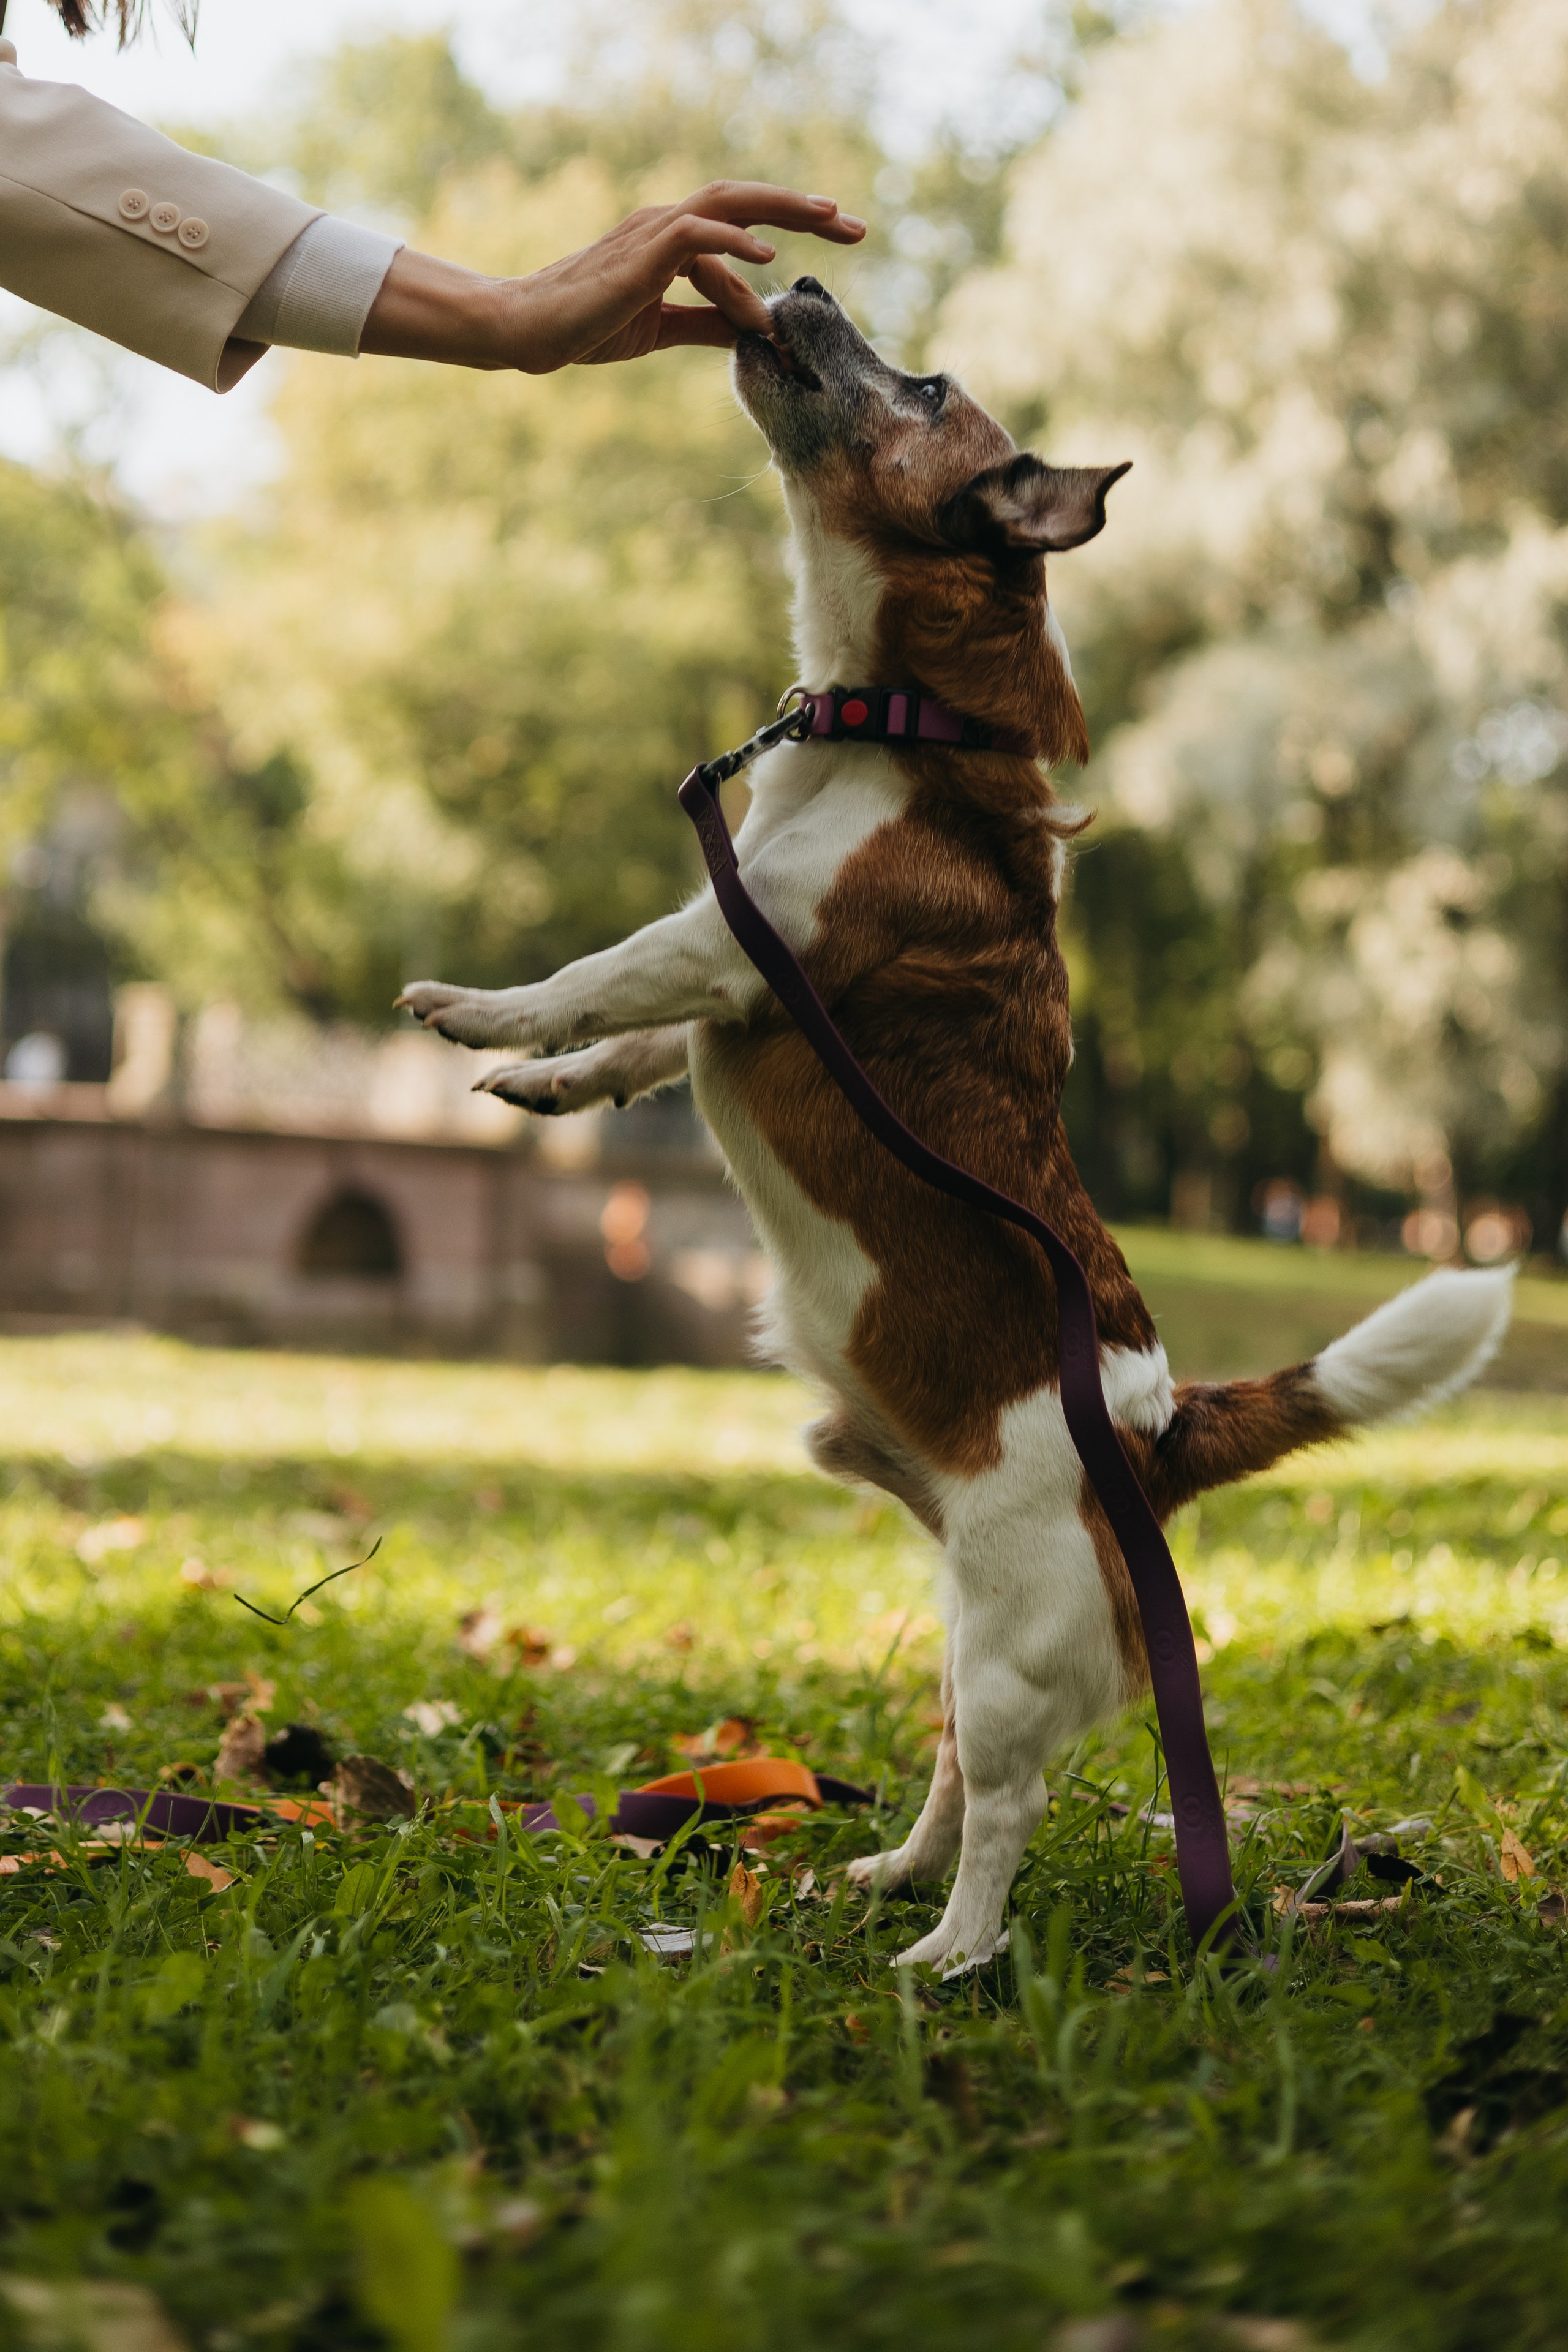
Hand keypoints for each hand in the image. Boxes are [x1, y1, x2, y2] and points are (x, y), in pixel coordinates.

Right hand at [359, 182, 864, 372]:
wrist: (530, 330)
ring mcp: (654, 232)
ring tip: (831, 220)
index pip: (743, 221)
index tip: (839, 239)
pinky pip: (696, 237)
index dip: (794, 225)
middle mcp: (668, 224)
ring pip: (728, 204)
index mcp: (673, 240)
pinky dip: (734, 244)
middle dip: (805, 208)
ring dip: (783, 209)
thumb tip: (755, 329)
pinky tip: (768, 257)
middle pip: (746, 200)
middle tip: (857, 225)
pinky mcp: (641, 254)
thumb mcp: (662, 330)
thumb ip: (708, 323)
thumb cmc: (585, 327)